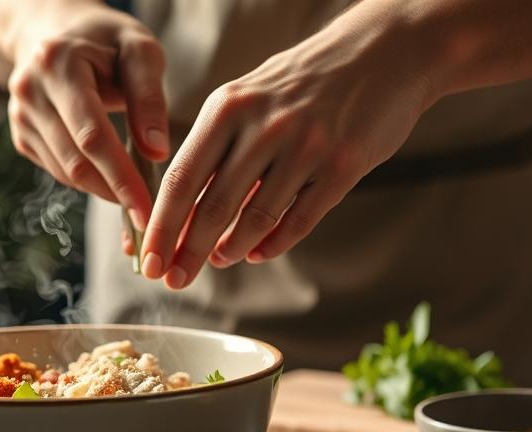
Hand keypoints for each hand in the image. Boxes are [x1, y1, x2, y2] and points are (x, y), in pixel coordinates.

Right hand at [6, 2, 168, 228]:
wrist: (58, 32)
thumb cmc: (108, 41)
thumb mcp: (139, 51)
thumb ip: (149, 98)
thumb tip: (156, 152)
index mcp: (57, 64)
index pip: (91, 135)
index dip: (121, 176)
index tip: (148, 208)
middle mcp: (29, 91)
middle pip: (75, 161)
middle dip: (115, 193)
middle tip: (149, 219)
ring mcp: (19, 116)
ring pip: (66, 172)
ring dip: (104, 192)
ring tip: (137, 200)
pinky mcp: (21, 135)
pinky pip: (59, 171)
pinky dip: (89, 182)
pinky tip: (113, 180)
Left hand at [140, 15, 435, 288]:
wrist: (383, 53)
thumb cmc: (303, 83)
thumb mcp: (249, 100)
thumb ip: (218, 151)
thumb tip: (183, 216)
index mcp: (228, 108)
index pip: (182, 179)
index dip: (162, 227)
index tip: (149, 260)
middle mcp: (264, 127)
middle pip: (213, 206)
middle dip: (189, 251)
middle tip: (175, 278)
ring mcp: (305, 147)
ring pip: (255, 218)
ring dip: (231, 249)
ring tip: (220, 260)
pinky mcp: (342, 166)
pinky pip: (298, 220)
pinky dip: (273, 245)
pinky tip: (257, 254)